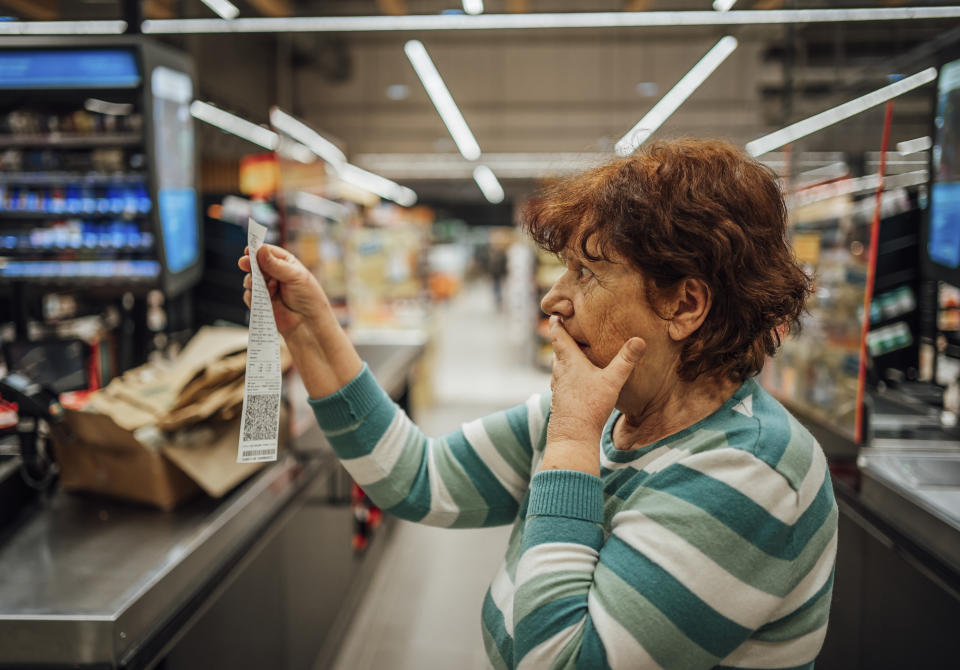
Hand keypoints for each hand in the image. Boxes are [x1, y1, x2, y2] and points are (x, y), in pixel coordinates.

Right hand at [239, 244, 329, 337]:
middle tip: (245, 264)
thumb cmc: (308, 298)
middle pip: (254, 264)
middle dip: (250, 265)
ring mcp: (265, 288)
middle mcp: (273, 274)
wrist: (308, 323)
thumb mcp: (296, 277)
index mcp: (284, 263)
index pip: (267, 252)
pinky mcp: (260, 302)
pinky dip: (253, 297)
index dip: (256, 250)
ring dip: (252, 282)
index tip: (248, 251)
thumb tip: (260, 250)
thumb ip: (276, 265)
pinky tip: (265, 301)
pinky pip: (248, 296)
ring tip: (267, 288)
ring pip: (249, 280)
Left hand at [543, 316, 644, 474]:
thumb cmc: (590, 406)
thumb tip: (640, 340)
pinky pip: (560, 383)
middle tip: (564, 328)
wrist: (572, 436)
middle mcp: (560, 373)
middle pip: (557, 351)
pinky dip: (564, 376)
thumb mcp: (612, 381)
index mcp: (570, 362)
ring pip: (557, 368)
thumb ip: (625, 361)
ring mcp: (558, 388)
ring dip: (561, 358)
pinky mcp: (560, 402)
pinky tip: (572, 383)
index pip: (559, 337)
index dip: (557, 324)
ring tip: (569, 353)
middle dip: (560, 339)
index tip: (555, 312)